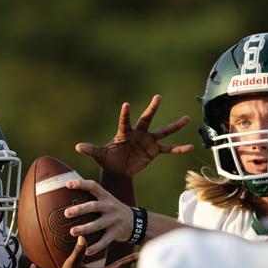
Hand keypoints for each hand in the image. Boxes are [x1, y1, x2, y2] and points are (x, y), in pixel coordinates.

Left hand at [63, 179, 133, 255]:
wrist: (136, 222)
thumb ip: (93, 199)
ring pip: (99, 224)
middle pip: (94, 206)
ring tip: (72, 232)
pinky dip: (97, 247)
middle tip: (66, 213)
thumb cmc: (114, 211)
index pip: (94, 186)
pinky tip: (87, 252)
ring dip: (85, 228)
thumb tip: (68, 196)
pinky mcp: (117, 232)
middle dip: (80, 209)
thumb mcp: (107, 201)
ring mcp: (115, 220)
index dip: (81, 184)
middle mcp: (110, 207)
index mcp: (106, 197)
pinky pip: (106, 240)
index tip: (68, 185)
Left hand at [76, 94, 193, 177]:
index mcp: (124, 132)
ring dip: (175, 126)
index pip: (125, 121)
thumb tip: (77, 147)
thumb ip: (91, 150)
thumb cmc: (109, 159)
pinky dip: (179, 149)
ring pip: (163, 132)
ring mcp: (148, 141)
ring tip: (187, 119)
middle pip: (147, 119)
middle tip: (158, 97)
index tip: (126, 105)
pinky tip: (190, 147)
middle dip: (152, 109)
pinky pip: (169, 149)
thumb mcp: (100, 155)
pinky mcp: (155, 151)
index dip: (125, 114)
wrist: (119, 169)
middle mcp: (139, 133)